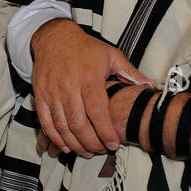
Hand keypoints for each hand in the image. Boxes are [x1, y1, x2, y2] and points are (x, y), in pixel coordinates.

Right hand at [30, 18, 153, 155]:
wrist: (54, 38)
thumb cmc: (84, 48)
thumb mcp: (111, 55)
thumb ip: (131, 73)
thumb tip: (150, 85)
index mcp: (89, 77)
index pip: (97, 111)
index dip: (105, 131)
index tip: (113, 144)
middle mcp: (68, 85)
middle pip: (79, 123)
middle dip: (91, 142)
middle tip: (101, 150)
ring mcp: (52, 91)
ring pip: (62, 125)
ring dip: (74, 143)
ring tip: (86, 151)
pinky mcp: (40, 95)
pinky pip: (45, 121)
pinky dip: (55, 137)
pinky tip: (64, 145)